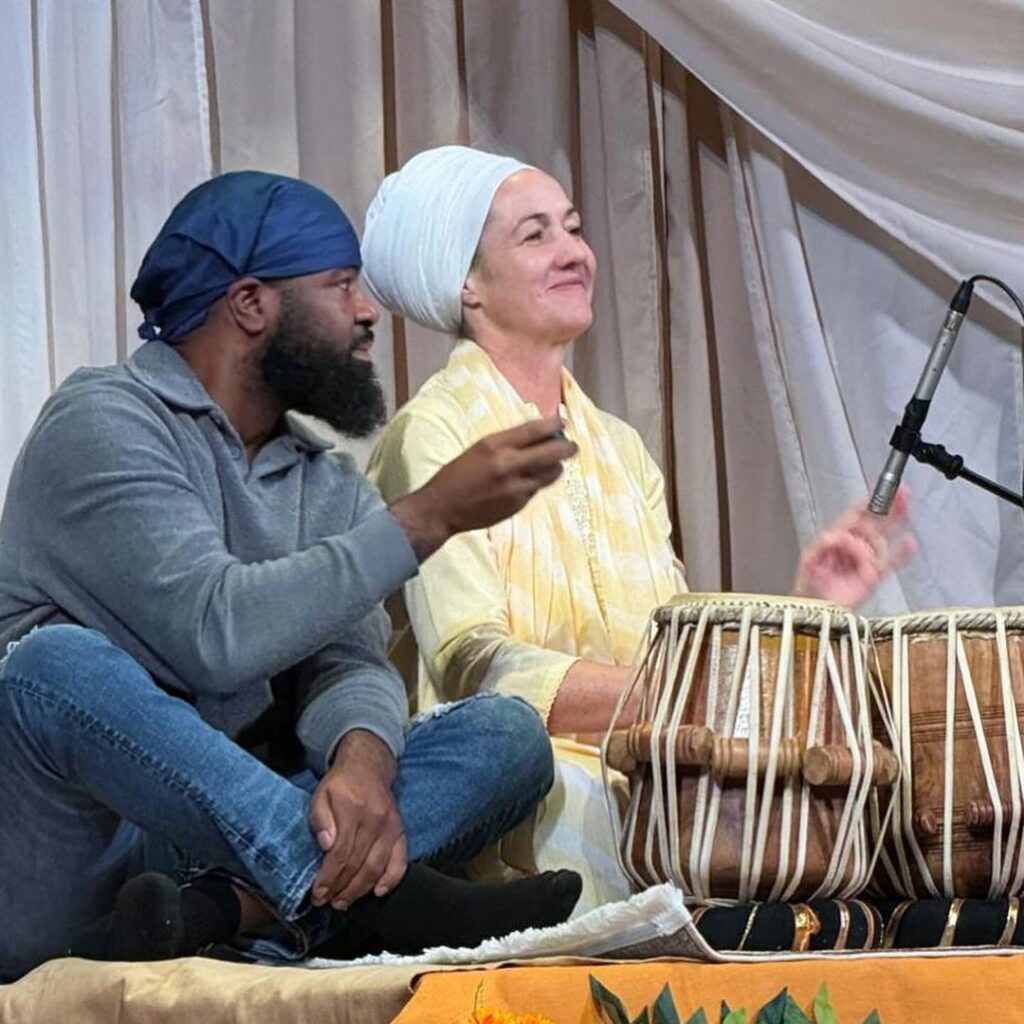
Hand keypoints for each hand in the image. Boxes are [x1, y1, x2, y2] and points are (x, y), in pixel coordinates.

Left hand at [308, 730, 405, 909]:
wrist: (368, 766)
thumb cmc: (340, 784)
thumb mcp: (320, 795)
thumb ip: (320, 820)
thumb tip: (326, 846)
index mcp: (353, 809)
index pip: (341, 853)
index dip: (329, 877)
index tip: (318, 893)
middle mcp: (375, 819)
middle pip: (358, 864)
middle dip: (341, 888)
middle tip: (328, 902)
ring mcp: (391, 826)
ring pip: (377, 867)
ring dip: (360, 889)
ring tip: (344, 901)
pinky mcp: (400, 830)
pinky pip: (400, 859)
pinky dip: (391, 879)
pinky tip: (378, 891)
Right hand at [390, 416, 576, 560]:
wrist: (443, 508)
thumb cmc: (457, 476)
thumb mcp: (479, 450)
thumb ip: (506, 443)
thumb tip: (537, 436)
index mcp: (494, 445)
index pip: (532, 430)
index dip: (552, 424)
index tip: (562, 422)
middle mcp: (507, 464)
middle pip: (551, 453)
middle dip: (566, 448)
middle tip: (572, 446)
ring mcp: (515, 487)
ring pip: (551, 474)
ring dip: (556, 467)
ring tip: (554, 463)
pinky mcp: (518, 504)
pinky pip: (537, 489)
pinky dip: (537, 482)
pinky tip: (529, 480)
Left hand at [792, 485, 915, 607]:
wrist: (815, 610)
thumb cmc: (809, 586)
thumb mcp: (809, 561)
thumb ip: (821, 546)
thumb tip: (833, 535)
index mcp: (837, 540)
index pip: (854, 517)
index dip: (866, 503)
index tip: (876, 492)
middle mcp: (853, 548)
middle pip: (873, 523)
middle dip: (886, 506)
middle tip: (899, 493)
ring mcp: (865, 561)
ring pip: (883, 538)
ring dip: (892, 523)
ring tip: (902, 508)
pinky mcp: (874, 577)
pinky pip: (891, 563)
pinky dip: (901, 553)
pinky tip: (910, 542)